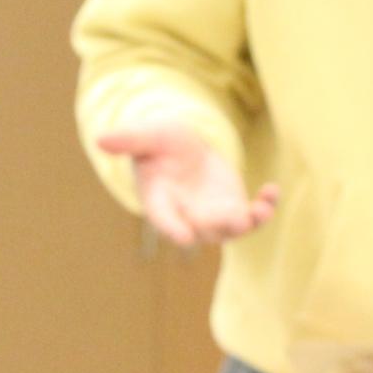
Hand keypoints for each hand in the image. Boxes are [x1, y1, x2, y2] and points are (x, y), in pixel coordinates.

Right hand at [97, 120, 277, 248]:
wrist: (182, 148)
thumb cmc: (158, 143)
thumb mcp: (146, 136)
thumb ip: (129, 140)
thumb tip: (100, 139)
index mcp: (160, 201)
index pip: (164, 219)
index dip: (173, 228)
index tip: (183, 236)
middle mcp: (186, 215)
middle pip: (202, 228)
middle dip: (218, 224)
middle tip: (235, 217)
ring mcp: (212, 215)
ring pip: (231, 229)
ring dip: (247, 222)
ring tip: (259, 209)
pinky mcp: (234, 208)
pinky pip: (252, 217)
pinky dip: (264, 209)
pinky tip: (272, 191)